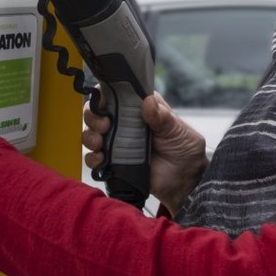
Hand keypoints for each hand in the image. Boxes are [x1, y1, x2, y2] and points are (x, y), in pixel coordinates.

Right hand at [82, 92, 207, 215]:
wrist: (186, 181)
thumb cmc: (184, 149)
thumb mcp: (178, 130)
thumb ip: (162, 117)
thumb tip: (148, 101)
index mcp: (140, 108)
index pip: (115, 93)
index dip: (103, 94)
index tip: (103, 101)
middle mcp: (125, 122)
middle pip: (97, 112)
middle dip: (93, 116)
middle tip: (104, 125)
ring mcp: (117, 142)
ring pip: (91, 133)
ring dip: (89, 136)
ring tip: (99, 143)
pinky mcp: (114, 162)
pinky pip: (94, 158)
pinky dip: (92, 158)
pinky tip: (101, 159)